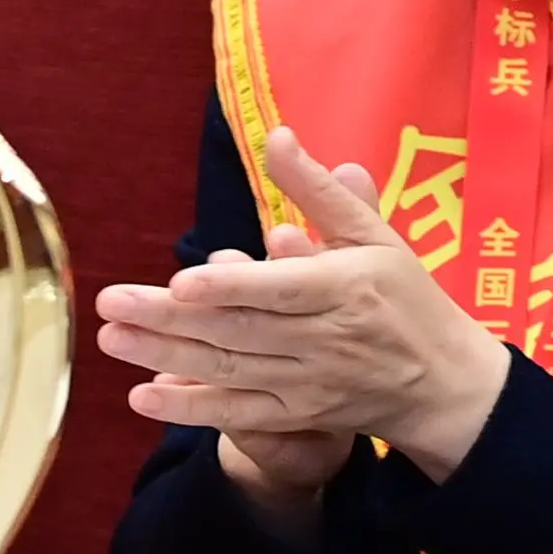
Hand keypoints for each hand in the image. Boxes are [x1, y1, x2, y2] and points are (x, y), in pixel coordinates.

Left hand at [91, 128, 513, 485]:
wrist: (444, 382)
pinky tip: (145, 397)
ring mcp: (311, 383)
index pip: (281, 290)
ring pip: (230, 371)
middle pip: (239, 330)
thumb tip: (276, 136)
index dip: (231, 288)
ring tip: (111, 338)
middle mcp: (327, 340)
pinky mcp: (300, 417)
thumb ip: (319, 192)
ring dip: (166, 357)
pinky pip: (240, 415)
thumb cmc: (406, 297)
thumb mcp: (376, 237)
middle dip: (169, 320)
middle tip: (108, 302)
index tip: (180, 282)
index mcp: (348, 289)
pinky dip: (193, 409)